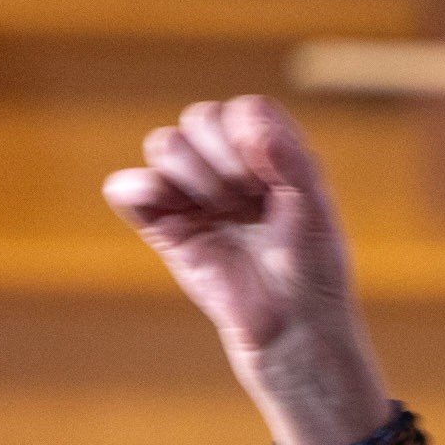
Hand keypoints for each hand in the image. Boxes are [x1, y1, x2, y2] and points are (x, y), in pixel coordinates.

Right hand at [107, 96, 384, 444]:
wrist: (292, 334)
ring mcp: (196, 197)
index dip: (250, 136)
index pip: (243, 110)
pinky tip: (171, 206)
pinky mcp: (166, 229)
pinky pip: (127, 189)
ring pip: (165, 144)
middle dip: (222, 154)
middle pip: (199, 118)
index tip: (270, 179)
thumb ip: (291, 160)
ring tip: (222, 212)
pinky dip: (139, 187)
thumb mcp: (316, 211)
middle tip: (246, 200)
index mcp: (273, 159)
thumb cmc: (315, 274)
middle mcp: (233, 171)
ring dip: (192, 172)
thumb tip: (251, 122)